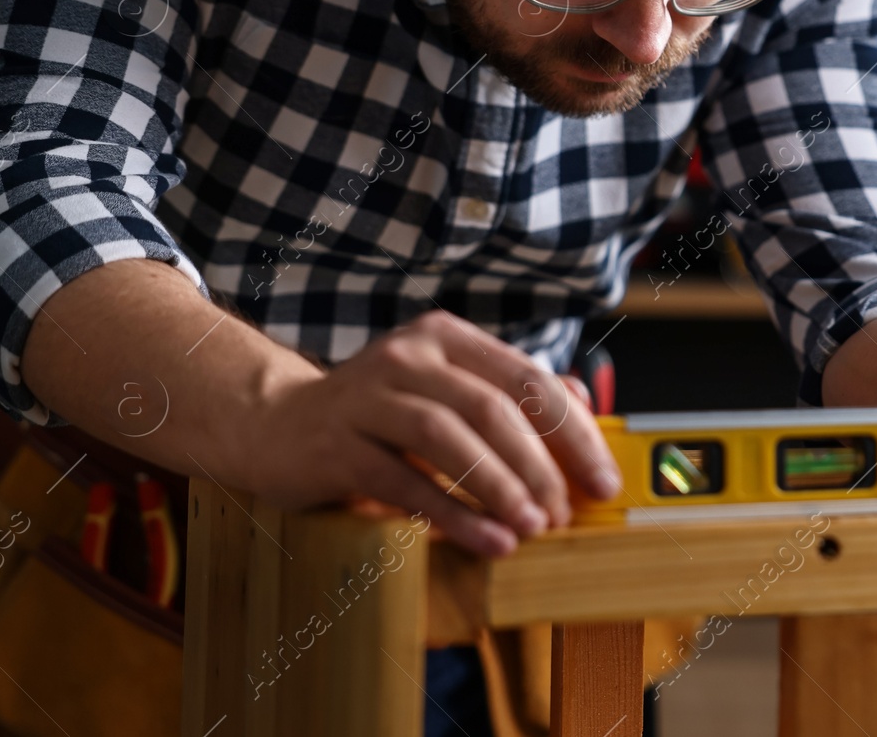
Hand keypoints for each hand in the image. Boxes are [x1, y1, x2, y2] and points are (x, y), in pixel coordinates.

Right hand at [238, 310, 619, 555]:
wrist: (273, 424)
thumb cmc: (377, 415)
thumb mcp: (445, 392)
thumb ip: (508, 396)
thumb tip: (582, 410)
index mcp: (446, 337)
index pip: (527, 379)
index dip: (573, 432)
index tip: (602, 479)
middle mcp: (409, 355)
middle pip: (493, 407)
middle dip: (540, 466)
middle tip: (565, 513)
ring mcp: (369, 395)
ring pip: (449, 437)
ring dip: (500, 487)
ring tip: (532, 528)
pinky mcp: (338, 443)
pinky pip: (404, 480)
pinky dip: (453, 514)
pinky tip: (487, 540)